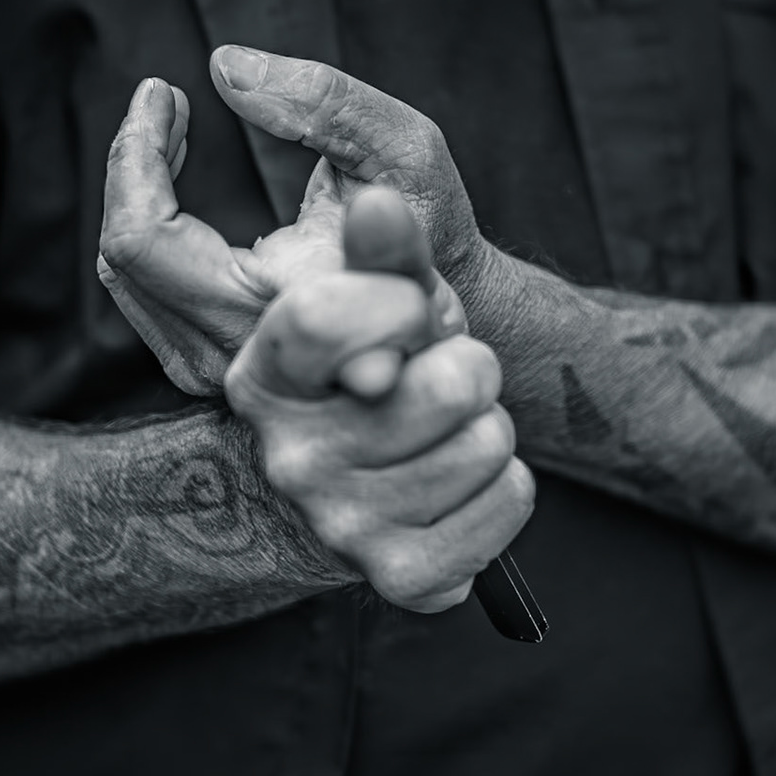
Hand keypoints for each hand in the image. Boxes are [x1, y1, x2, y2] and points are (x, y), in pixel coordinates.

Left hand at [98, 73, 466, 393]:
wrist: (458, 323)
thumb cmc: (437, 233)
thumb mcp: (407, 151)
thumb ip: (327, 104)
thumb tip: (225, 67)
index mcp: (282, 308)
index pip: (146, 241)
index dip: (136, 156)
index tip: (163, 92)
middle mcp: (242, 357)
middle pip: (125, 262)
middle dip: (132, 165)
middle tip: (164, 102)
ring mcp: (226, 372)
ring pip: (129, 283)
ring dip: (138, 196)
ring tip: (171, 131)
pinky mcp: (220, 365)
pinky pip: (151, 297)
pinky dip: (152, 231)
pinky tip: (176, 182)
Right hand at [224, 194, 534, 613]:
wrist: (368, 490)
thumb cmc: (379, 374)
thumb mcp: (379, 303)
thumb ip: (383, 250)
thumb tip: (378, 199)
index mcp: (264, 376)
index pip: (325, 315)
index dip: (397, 303)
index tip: (409, 313)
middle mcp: (290, 457)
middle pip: (450, 382)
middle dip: (467, 366)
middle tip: (433, 382)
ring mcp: (343, 525)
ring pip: (490, 442)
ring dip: (488, 427)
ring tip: (445, 433)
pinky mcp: (404, 576)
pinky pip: (511, 501)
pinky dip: (506, 487)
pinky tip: (461, 485)